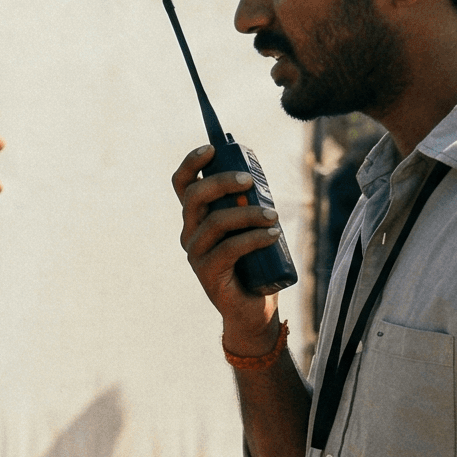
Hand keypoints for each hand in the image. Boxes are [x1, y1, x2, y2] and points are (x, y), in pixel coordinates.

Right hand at [172, 145, 282, 349]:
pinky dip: (253, 239)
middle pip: (194, 196)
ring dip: (247, 213)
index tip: (212, 148)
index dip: (192, 163)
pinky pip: (229, 248)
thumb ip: (247, 204)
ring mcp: (195, 253)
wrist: (252, 308)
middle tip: (249, 181)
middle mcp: (189, 232)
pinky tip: (272, 235)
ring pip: (215, 221)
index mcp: (196, 217)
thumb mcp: (249, 227)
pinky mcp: (207, 273)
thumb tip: (256, 179)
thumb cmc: (253, 263)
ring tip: (274, 216)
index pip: (183, 184)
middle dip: (222, 181)